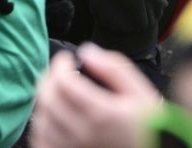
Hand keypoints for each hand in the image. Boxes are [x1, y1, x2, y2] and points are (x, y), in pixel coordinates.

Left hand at [30, 45, 161, 147]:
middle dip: (48, 79)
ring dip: (44, 102)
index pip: (63, 82)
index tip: (66, 59)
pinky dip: (42, 128)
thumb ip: (114, 68)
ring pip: (42, 121)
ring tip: (56, 93)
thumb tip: (87, 52)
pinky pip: (42, 143)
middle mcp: (83, 134)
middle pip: (48, 100)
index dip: (59, 65)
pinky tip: (53, 119)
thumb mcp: (140, 92)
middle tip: (58, 72)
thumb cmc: (149, 126)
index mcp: (100, 113)